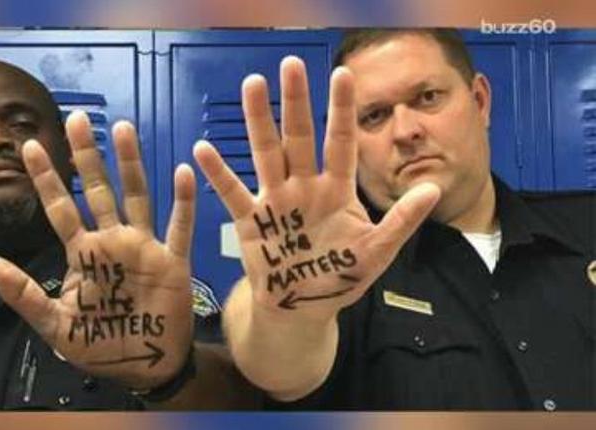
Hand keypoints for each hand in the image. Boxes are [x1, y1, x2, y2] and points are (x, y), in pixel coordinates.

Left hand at [0, 112, 195, 388]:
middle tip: (77, 119)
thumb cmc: (101, 346)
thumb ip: (24, 295)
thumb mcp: (54, 325)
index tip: (28, 146)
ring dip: (131, 164)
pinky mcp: (172, 261)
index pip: (60, 208)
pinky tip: (183, 171)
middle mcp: (112, 241)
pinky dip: (183, 201)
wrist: (144, 367)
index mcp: (83, 253)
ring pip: (137, 196)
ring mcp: (143, 247)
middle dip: (86, 156)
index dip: (46, 178)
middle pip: (98, 189)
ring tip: (123, 129)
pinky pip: (179, 226)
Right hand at [194, 56, 439, 321]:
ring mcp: (276, 200)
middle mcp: (305, 187)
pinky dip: (218, 173)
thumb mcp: (376, 252)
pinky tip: (202, 149)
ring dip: (259, 121)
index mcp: (336, 190)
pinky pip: (233, 193)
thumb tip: (433, 188)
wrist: (303, 307)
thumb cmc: (339, 277)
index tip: (342, 73)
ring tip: (252, 85)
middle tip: (291, 64)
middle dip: (296, 102)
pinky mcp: (251, 220)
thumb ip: (401, 221)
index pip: (341, 142)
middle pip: (300, 137)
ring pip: (267, 153)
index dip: (342, 110)